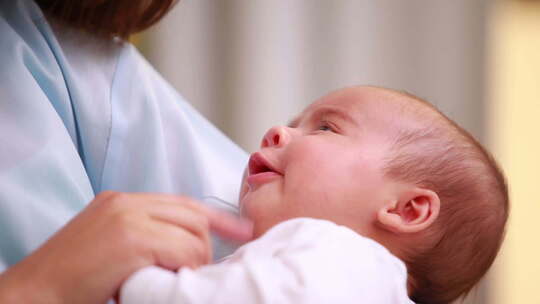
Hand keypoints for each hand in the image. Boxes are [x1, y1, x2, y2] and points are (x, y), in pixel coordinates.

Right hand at [0, 191, 252, 303]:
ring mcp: (128, 218)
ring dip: (196, 260)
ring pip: (193, 233)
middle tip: (199, 269)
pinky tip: (170, 283)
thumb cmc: (73, 278)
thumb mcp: (110, 244)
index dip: (218, 217)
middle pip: (192, 215)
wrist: (34, 294)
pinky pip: (182, 250)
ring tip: (178, 280)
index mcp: (122, 201)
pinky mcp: (131, 240)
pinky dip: (186, 268)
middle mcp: (127, 203)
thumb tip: (184, 246)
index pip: (183, 203)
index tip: (242, 230)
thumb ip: (144, 235)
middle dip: (206, 243)